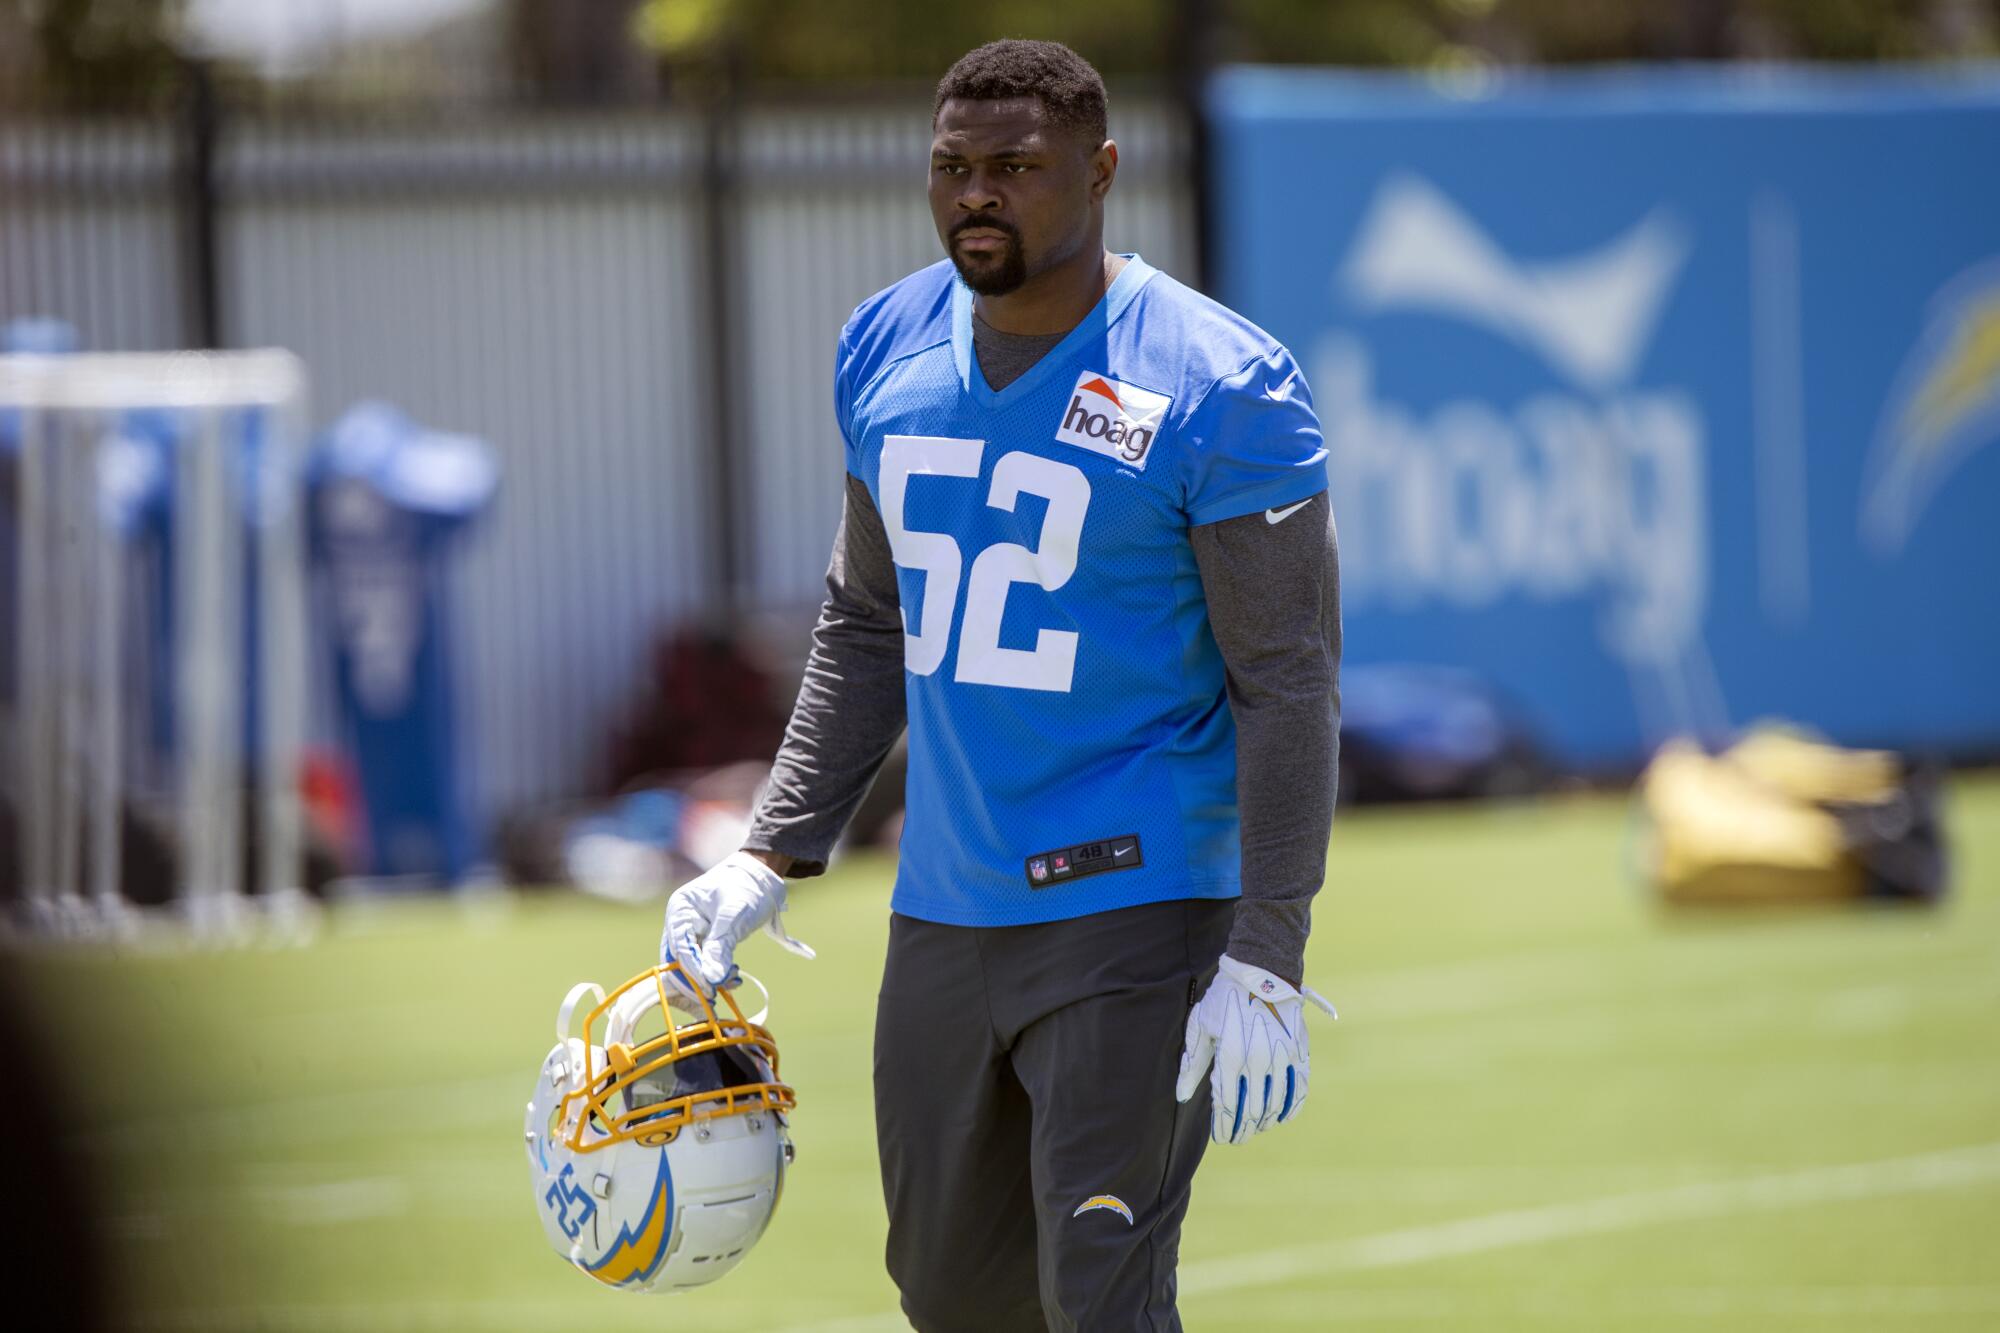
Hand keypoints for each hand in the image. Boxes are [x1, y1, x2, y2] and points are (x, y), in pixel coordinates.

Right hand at [660, 851, 815, 998]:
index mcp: (681, 910)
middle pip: (680, 959)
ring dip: (710, 977)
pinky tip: (733, 976)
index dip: (693, 971)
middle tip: (717, 994)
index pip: (680, 948)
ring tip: (733, 980)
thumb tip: (711, 979)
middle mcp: (681, 921)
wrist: (762, 878)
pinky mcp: (705, 940)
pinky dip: (717, 971)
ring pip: (692, 964)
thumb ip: (720, 947)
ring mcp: (692, 931)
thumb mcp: (734, 917)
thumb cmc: (746, 889)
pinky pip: (705, 962)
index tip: (710, 988)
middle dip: (699, 978)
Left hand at [1174, 954, 1337, 1144]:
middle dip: (1242, 1130)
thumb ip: (1192, 1064)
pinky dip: (1290, 1108)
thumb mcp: (1201, 1027)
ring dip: (1263, 1122)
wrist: (1261, 973)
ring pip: (1274, 1105)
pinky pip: (1299, 1090)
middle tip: (1236, 1138)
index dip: (1224, 1127)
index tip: (1221, 1137)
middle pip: (1251, 1111)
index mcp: (1230, 1056)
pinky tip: (1281, 1117)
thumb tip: (1182, 1096)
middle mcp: (1257, 1061)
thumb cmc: (1224, 1000)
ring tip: (1255, 1128)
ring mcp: (1281, 1058)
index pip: (1227, 1106)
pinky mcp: (1299, 1053)